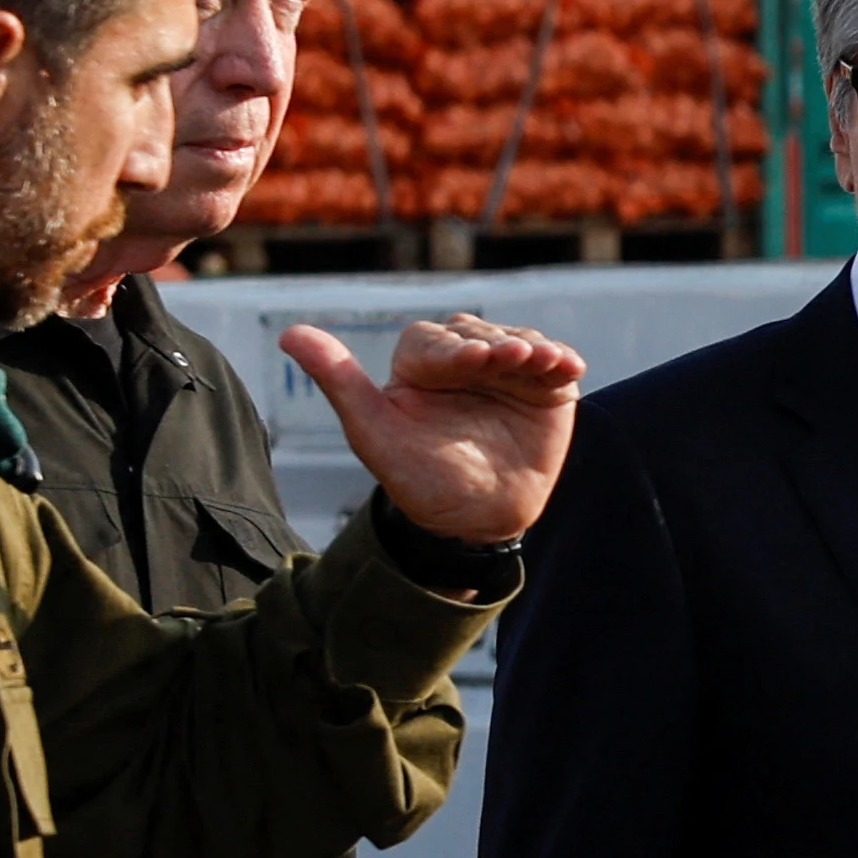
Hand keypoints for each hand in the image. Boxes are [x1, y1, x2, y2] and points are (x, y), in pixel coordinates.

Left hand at [285, 314, 580, 546]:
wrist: (475, 525)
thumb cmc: (419, 481)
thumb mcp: (374, 435)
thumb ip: (339, 381)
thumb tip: (289, 332)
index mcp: (421, 365)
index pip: (434, 343)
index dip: (454, 350)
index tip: (476, 360)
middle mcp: (464, 359)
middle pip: (479, 334)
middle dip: (497, 346)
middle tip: (514, 358)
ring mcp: (508, 370)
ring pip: (520, 341)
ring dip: (533, 349)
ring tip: (546, 362)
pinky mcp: (544, 386)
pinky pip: (554, 363)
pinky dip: (561, 361)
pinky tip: (568, 366)